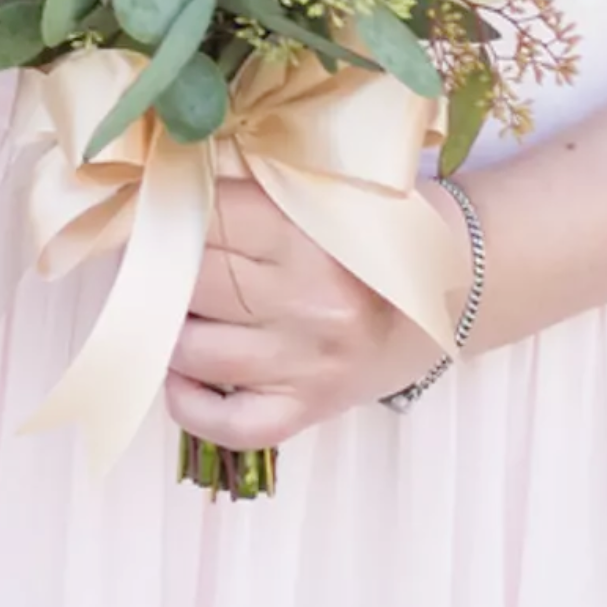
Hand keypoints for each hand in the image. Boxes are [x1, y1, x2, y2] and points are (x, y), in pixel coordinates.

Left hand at [162, 174, 463, 459]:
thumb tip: (159, 182)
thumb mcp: (320, 188)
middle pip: (192, 283)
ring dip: (169, 330)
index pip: (206, 219)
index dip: (165, 214)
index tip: (150, 212)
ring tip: (176, 308)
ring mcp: (310, 363)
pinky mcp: (311, 408)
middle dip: (160, 269)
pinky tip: (183, 377)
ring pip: (195, 351)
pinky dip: (191, 405)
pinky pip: (231, 424)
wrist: (456, 288)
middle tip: (153, 260)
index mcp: (310, 236)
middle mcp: (311, 303)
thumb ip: (248, 184)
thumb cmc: (375, 228)